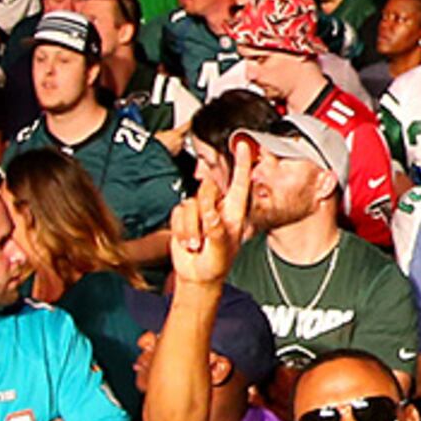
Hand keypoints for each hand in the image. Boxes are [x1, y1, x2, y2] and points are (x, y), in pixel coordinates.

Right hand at [165, 143, 250, 286]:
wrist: (196, 276)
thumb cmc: (215, 264)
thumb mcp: (222, 251)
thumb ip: (217, 231)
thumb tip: (211, 213)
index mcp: (234, 212)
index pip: (239, 183)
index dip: (241, 164)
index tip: (243, 145)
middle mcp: (217, 208)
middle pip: (206, 191)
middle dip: (203, 211)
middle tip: (205, 234)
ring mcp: (199, 211)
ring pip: (190, 204)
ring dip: (191, 229)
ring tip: (198, 245)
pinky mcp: (183, 216)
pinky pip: (177, 214)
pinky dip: (181, 230)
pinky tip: (188, 242)